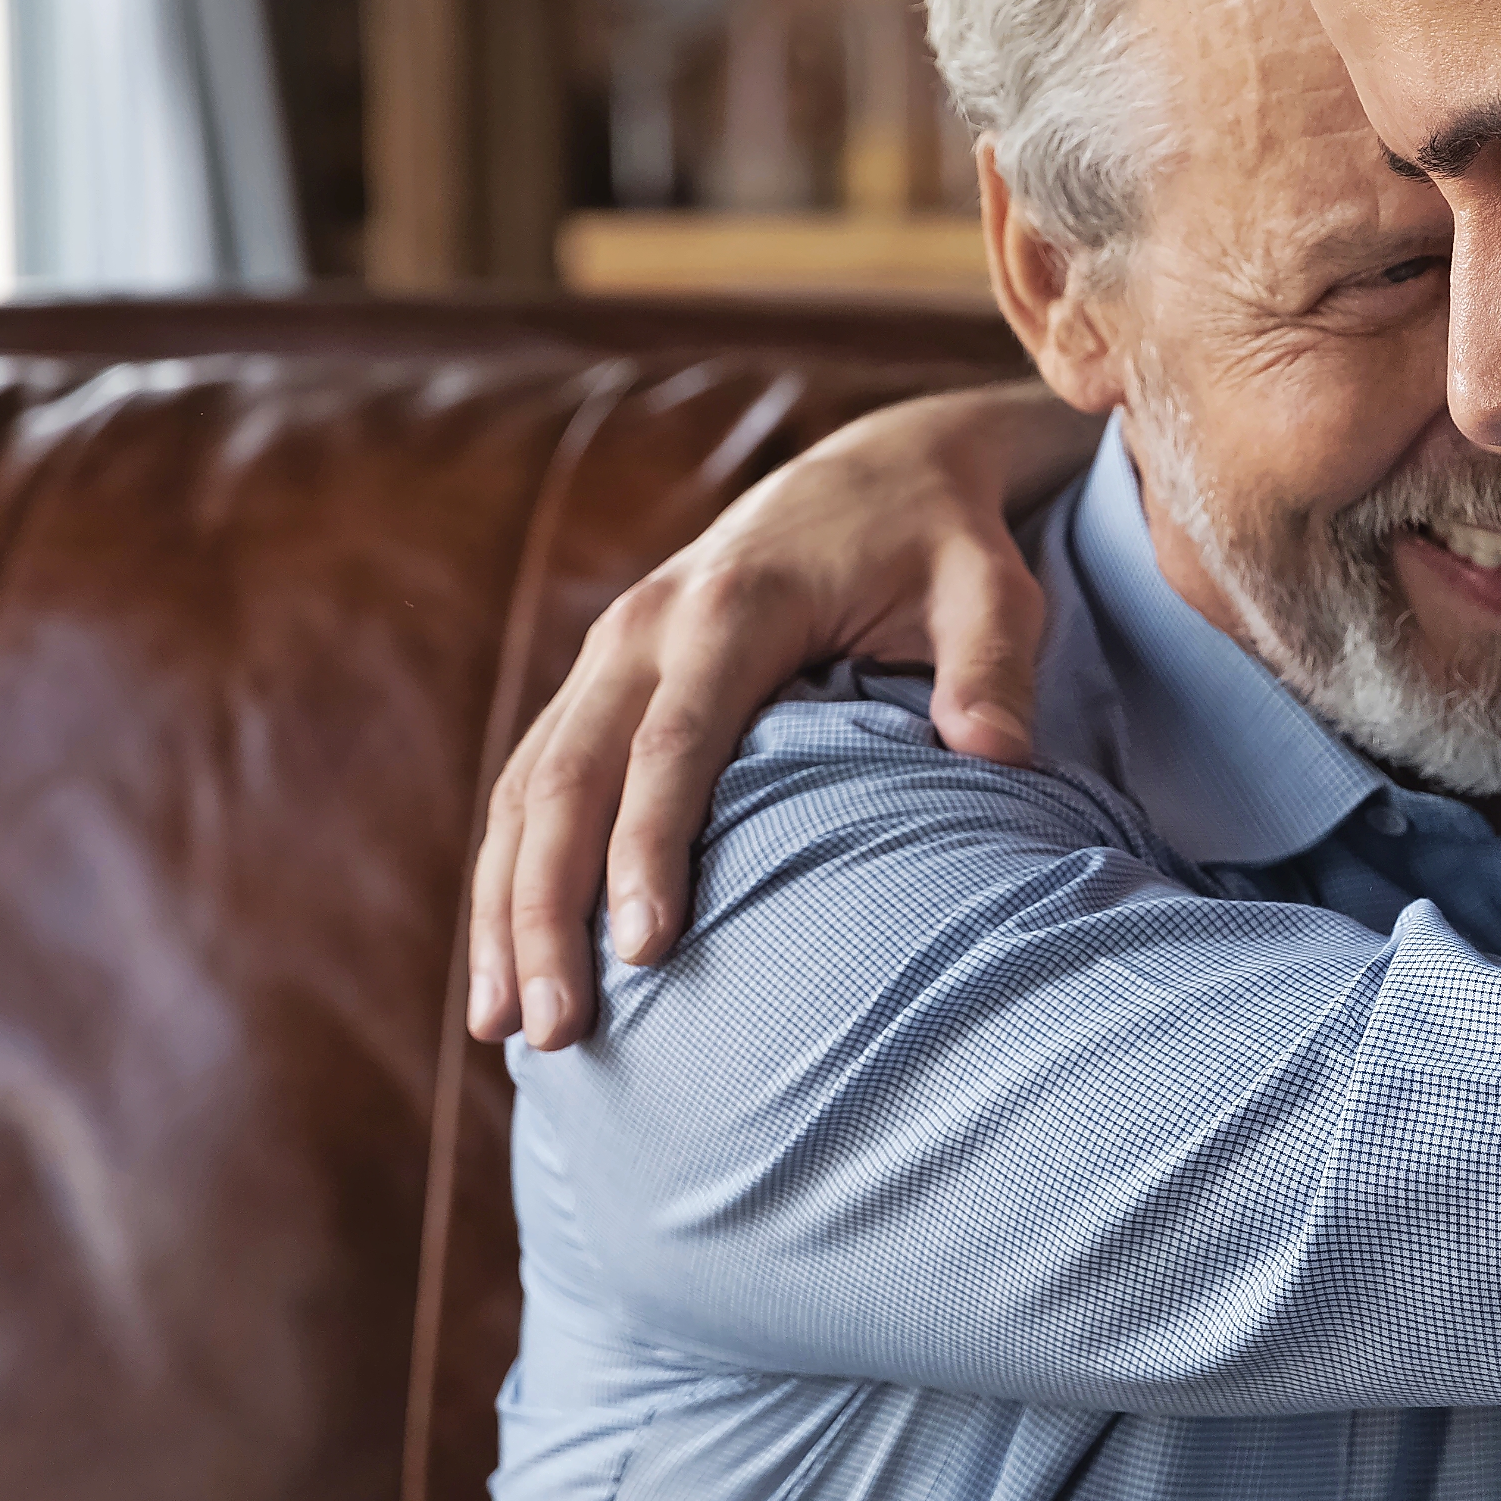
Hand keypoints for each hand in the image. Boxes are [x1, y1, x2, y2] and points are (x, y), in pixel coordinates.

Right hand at [465, 379, 1092, 1051]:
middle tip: (549, 1031)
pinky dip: (509, 870)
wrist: (877, 469)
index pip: (674, 741)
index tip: (643, 955)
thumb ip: (992, 666)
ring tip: (500, 1029)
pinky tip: (505, 961)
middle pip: (570, 776)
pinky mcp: (600, 678)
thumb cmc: (942, 543)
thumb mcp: (990, 588)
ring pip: (529, 786)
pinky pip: (532, 779)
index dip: (648, 848)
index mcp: (735, 603)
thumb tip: (1000, 757)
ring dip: (507, 905)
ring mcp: (611, 648)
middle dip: (547, 908)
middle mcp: (647, 623)